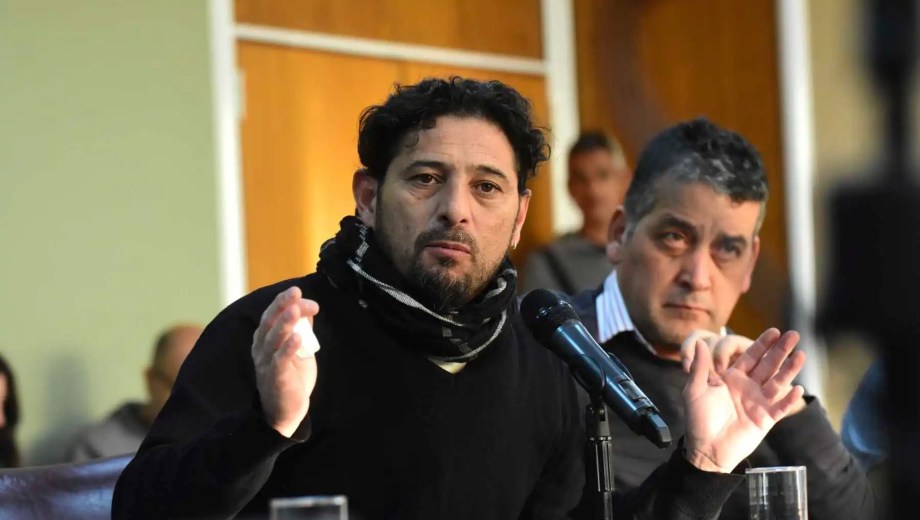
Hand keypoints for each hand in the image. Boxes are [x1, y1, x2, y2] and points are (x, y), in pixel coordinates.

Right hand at [252, 286, 319, 437]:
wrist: (286, 411)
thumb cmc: (291, 377)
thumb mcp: (298, 348)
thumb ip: (301, 329)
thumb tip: (307, 307)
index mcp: (264, 339)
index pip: (272, 314)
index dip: (284, 302)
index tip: (300, 292)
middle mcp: (261, 349)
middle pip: (268, 322)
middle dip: (281, 305)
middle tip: (295, 292)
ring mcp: (267, 364)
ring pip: (273, 339)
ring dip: (285, 323)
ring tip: (296, 310)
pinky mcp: (276, 378)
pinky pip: (280, 361)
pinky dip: (288, 348)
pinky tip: (298, 338)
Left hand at [683, 328, 805, 472]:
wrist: (706, 449)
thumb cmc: (698, 419)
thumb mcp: (694, 390)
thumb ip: (699, 367)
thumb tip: (700, 343)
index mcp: (732, 378)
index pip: (750, 356)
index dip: (762, 344)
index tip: (774, 331)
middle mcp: (748, 387)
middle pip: (768, 365)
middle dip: (780, 350)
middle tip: (794, 335)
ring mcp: (758, 403)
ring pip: (777, 383)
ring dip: (789, 370)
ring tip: (801, 355)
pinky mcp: (765, 420)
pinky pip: (780, 408)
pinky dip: (789, 400)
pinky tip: (798, 388)